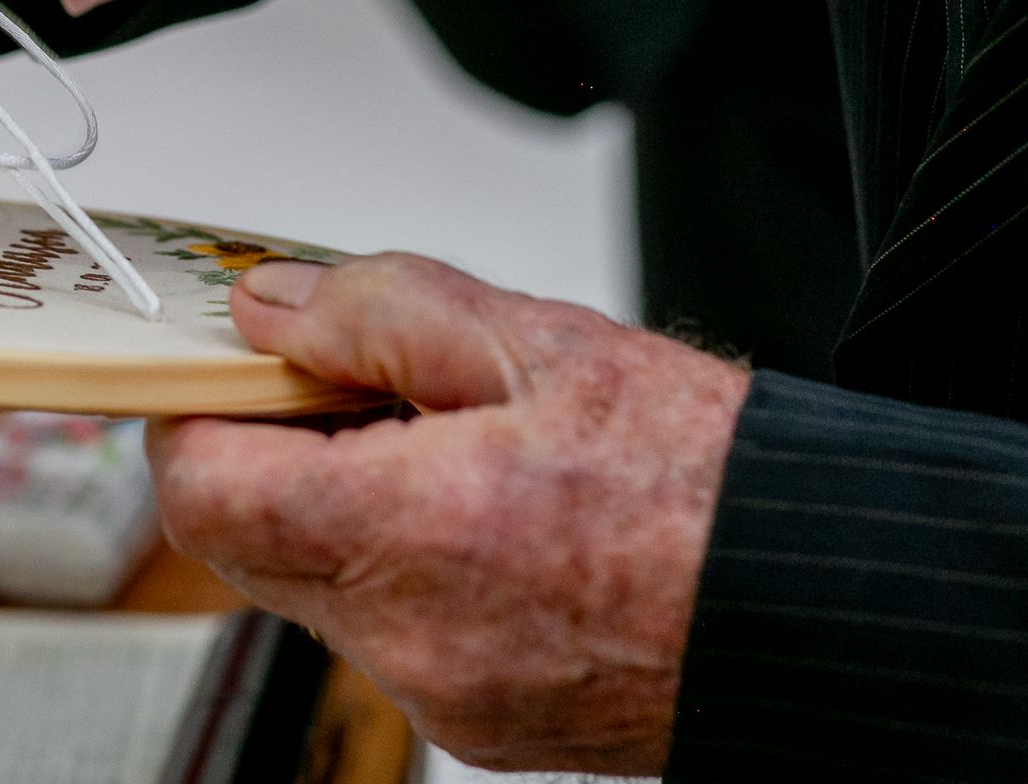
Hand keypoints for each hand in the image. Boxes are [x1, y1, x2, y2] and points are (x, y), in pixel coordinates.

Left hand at [148, 254, 750, 773]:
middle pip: (241, 539)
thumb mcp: (545, 345)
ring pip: (307, 586)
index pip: (203, 486)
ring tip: (436, 443)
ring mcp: (439, 693)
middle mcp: (408, 638)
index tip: (227, 361)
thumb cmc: (714, 483)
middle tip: (341, 382)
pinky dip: (391, 564)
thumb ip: (379, 312)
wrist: (833, 608)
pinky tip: (476, 514)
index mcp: (414, 532)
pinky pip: (378, 631)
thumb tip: (267, 308)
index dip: (194, 410)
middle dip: (263, 449)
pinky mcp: (475, 719)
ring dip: (330, 506)